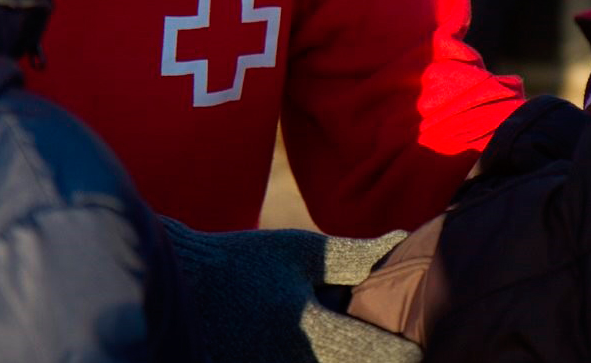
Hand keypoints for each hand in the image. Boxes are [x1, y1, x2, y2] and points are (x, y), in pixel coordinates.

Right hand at [163, 218, 421, 362]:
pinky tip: (320, 352)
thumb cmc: (241, 262)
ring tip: (350, 344)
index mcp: (315, 333)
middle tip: (382, 340)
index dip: (412, 351)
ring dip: (351, 362)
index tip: (419, 340)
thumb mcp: (300, 253)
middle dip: (379, 359)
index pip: (387, 357)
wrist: (172, 288)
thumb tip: (400, 240)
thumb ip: (354, 257)